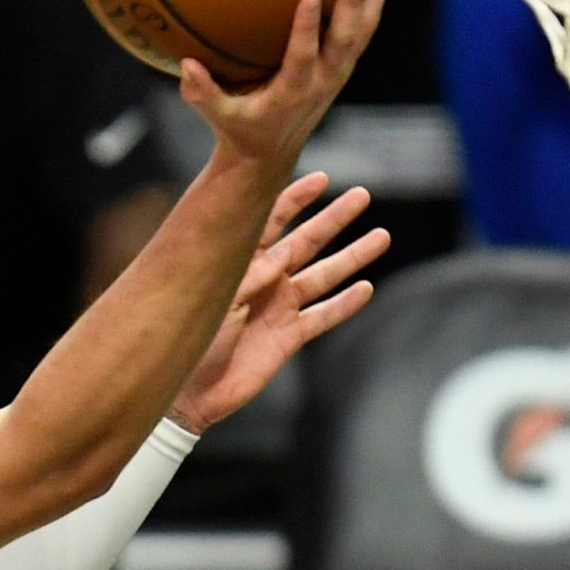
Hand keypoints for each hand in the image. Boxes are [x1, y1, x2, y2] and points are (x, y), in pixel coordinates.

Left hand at [169, 172, 387, 433]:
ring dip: (352, 256)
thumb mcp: (215, 299)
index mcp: (241, 261)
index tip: (321, 179)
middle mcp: (265, 278)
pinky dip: (345, 304)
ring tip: (381, 237)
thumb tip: (280, 259)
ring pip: (324, 275)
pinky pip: (323, 316)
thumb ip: (248, 278)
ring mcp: (280, 306)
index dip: (295, 198)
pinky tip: (366, 288)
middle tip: (362, 196)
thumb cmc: (189, 338)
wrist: (188, 390)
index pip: (272, 220)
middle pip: (307, 241)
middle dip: (335, 218)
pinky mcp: (289, 336)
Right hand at [181, 0, 392, 170]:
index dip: (309, 28)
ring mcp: (338, 71)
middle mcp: (324, 79)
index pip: (304, 57)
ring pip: (365, 29)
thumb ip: (202, 94)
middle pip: (346, 38)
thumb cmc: (239, 129)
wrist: (270, 154)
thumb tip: (185, 64)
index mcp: (294, 91)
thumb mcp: (218, 116)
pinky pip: (364, 28)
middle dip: (352, 2)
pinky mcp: (343, 64)